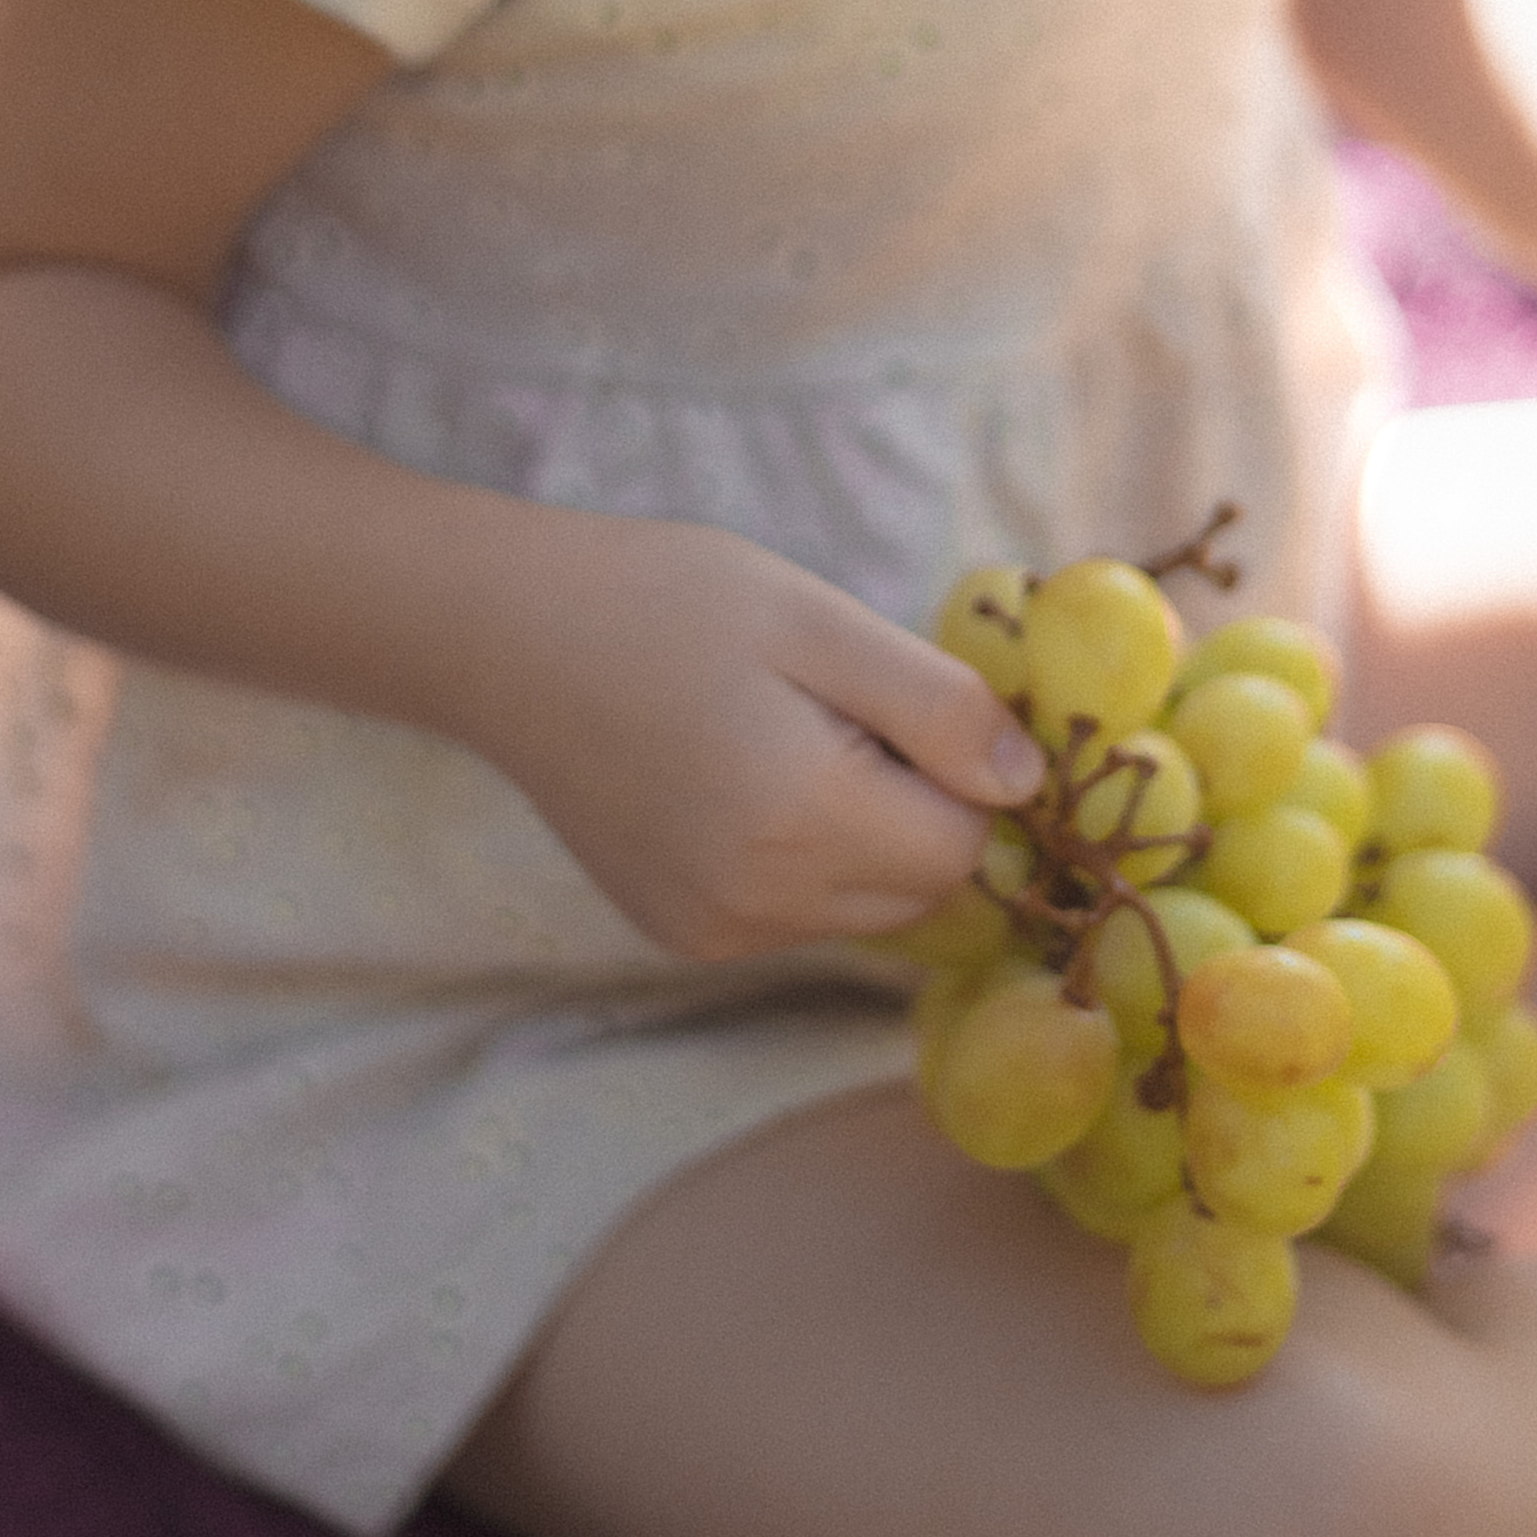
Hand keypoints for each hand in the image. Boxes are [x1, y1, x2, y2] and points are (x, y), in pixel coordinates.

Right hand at [443, 510, 1046, 961]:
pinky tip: (742, 776)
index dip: (961, 771)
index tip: (908, 699)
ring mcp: (711, 932)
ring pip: (863, 908)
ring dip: (862, 835)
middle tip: (842, 707)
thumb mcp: (819, 621)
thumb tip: (1026, 785)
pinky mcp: (678, 935)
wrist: (509, 637)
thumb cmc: (670, 601)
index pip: (963, 846)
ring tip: (785, 734)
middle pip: (920, 890)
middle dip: (916, 806)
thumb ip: (935, 706)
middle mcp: (757, 906)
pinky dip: (801, 857)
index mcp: (802, 821)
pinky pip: (795, 915)